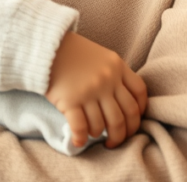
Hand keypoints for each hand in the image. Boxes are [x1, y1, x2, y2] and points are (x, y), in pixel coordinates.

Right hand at [45, 32, 147, 148]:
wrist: (45, 45)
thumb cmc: (72, 51)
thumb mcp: (101, 55)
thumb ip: (114, 74)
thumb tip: (121, 101)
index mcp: (117, 66)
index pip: (140, 92)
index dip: (140, 111)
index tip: (133, 121)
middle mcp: (107, 80)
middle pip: (126, 115)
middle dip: (123, 134)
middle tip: (116, 141)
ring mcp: (89, 91)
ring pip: (104, 125)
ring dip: (100, 135)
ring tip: (94, 135)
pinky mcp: (69, 101)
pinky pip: (81, 127)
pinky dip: (81, 139)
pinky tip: (79, 141)